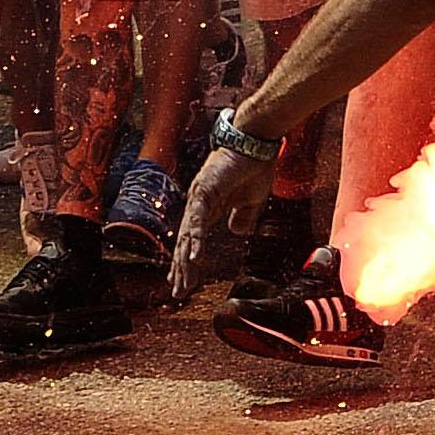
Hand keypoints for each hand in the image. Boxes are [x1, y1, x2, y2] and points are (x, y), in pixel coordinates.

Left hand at [171, 139, 279, 302]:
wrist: (257, 143)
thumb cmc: (255, 167)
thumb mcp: (251, 201)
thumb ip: (243, 216)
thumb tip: (235, 231)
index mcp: (209, 208)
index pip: (192, 240)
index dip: (186, 261)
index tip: (183, 281)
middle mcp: (199, 204)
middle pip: (184, 242)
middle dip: (181, 268)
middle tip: (178, 291)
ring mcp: (199, 197)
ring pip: (187, 235)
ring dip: (184, 261)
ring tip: (181, 283)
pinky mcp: (205, 190)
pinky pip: (198, 220)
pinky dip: (195, 239)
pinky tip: (194, 258)